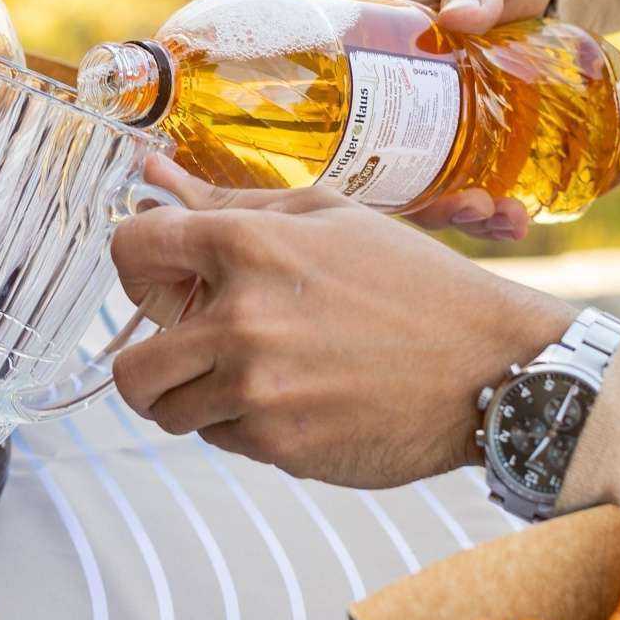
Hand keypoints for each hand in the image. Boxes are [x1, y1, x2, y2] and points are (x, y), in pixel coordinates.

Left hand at [112, 156, 573, 487]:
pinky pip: (223, 440)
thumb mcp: (331, 217)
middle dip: (152, 363)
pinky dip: (247, 426)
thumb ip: (229, 201)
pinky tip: (300, 401)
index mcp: (247, 246)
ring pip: (171, 413)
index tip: (167, 282)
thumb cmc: (414, 285)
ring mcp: (257, 391)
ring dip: (200, 399)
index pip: (129, 250)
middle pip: (128, 366)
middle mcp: (240, 321)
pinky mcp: (278, 445)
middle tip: (195, 354)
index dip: (140, 267)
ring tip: (259, 377)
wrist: (491, 369)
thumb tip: (150, 174)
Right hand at [378, 0, 555, 242]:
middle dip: (434, 209)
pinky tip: (519, 220)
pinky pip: (472, 191)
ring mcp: (438, 135)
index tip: (396, 193)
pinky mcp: (474, 146)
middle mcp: (398, 114)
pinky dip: (493, 214)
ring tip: (508, 221)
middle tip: (473, 206)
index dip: (362, 177)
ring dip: (467, 219)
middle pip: (394, 178)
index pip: (348, 131)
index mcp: (377, 69)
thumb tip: (460, 14)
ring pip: (435, 194)